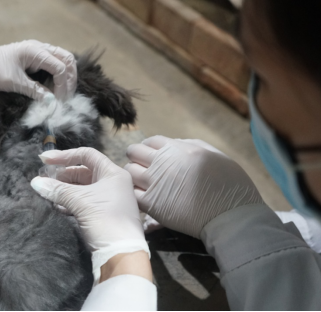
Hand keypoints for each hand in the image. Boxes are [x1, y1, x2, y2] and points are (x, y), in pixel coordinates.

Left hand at [0, 40, 76, 100]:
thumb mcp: (14, 83)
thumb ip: (35, 91)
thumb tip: (52, 102)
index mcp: (35, 51)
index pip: (60, 67)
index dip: (63, 85)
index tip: (60, 100)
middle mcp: (39, 48)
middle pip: (67, 59)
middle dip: (70, 78)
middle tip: (67, 97)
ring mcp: (38, 51)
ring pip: (62, 60)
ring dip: (66, 76)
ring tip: (63, 93)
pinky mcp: (35, 58)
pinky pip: (54, 64)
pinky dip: (58, 75)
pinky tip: (56, 88)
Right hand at [30, 148, 149, 281]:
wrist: (121, 253)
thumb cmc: (105, 220)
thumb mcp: (79, 201)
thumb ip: (57, 189)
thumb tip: (35, 182)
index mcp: (113, 173)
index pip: (86, 155)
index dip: (64, 156)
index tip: (44, 160)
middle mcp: (113, 183)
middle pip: (84, 171)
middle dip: (62, 175)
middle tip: (45, 180)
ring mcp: (110, 199)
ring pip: (83, 188)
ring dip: (65, 189)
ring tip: (48, 193)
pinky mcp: (104, 214)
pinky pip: (84, 202)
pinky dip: (70, 202)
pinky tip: (57, 207)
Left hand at [125, 136, 263, 237]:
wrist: (230, 215)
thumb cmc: (231, 184)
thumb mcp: (215, 154)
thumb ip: (191, 145)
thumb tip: (174, 142)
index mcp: (178, 148)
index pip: (151, 141)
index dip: (149, 148)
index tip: (151, 156)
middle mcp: (162, 162)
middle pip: (134, 152)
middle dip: (136, 158)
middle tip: (142, 168)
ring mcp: (154, 183)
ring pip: (129, 172)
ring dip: (133, 176)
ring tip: (141, 183)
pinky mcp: (151, 204)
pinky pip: (132, 194)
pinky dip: (134, 194)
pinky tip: (143, 198)